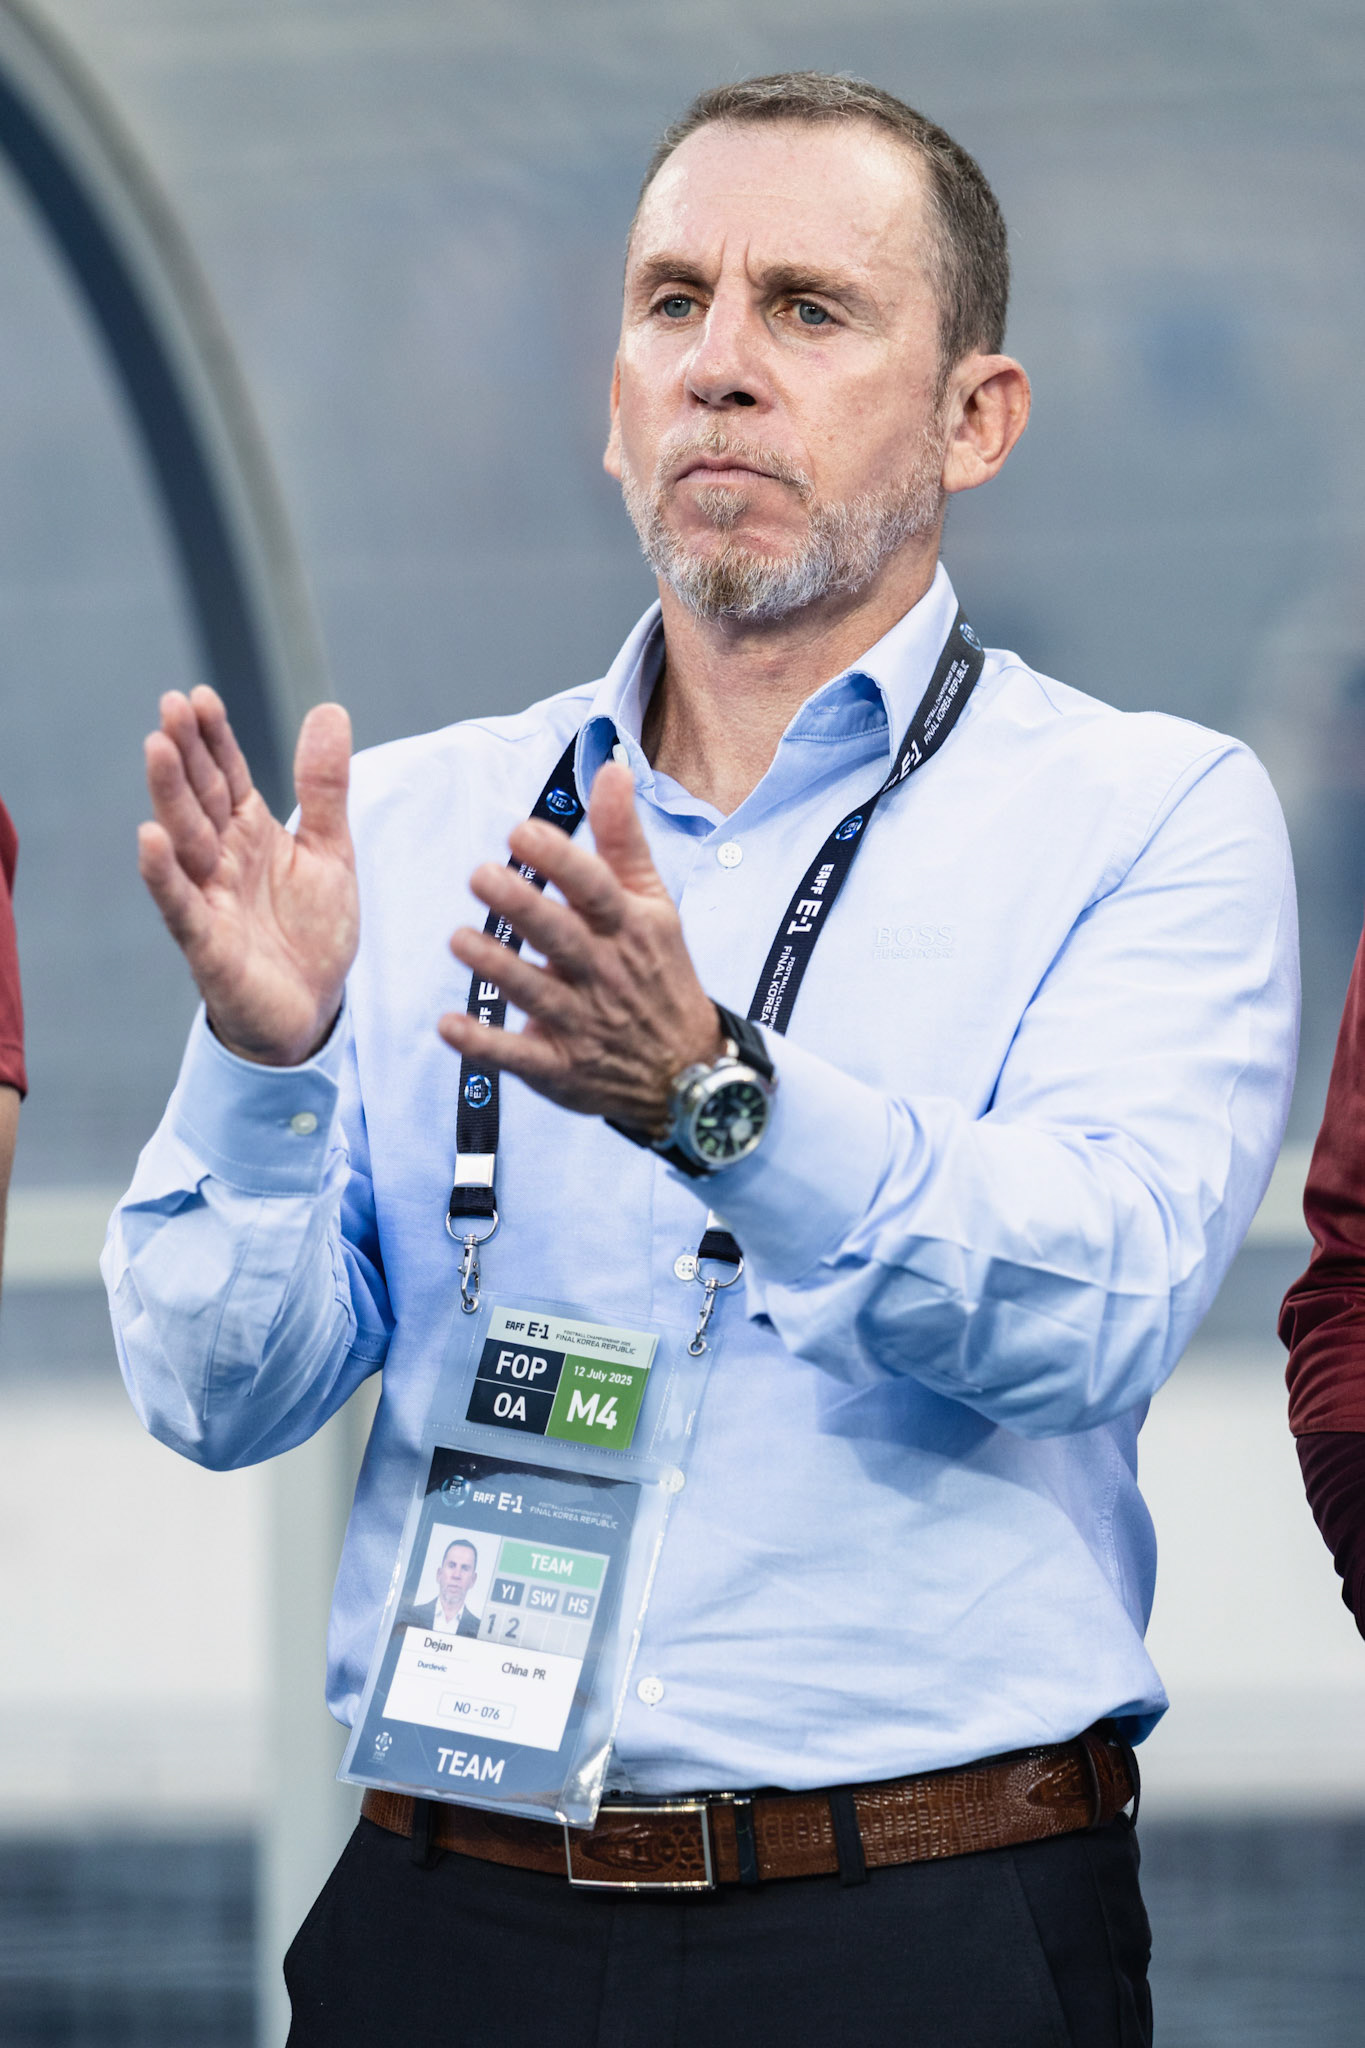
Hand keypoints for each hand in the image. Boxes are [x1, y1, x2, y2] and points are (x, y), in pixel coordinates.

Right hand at [138, 686, 357, 1065]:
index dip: (214, 738)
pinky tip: (149, 839)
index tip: (200, 695)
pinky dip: (164, 874)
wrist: (312, 1010)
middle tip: (170, 705)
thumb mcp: (329, 850)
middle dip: (185, 754)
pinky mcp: (209, 944)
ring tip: (157, 747)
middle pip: (199, 798)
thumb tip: (330, 708)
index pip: (226, 775)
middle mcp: (222, 860)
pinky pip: (182, 906)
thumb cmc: (311, 931)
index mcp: (250, 833)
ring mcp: (211, 899)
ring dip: (169, 796)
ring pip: (185, 841)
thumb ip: (324, 786)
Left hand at [439, 763, 721, 1131]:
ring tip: (460, 939)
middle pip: (562, 936)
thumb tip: (612, 768)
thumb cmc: (658, 972)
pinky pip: (518, 1056)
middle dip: (523, 907)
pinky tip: (449, 1026)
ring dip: (497, 968)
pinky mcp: (561, 1068)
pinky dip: (484, 1045)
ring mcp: (583, 1023)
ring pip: (536, 993)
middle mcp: (606, 973)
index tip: (522, 831)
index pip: (596, 888)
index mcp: (629, 928)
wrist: (687, 1071)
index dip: (560, 860)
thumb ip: (623, 839)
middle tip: (480, 875)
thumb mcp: (654, 904)